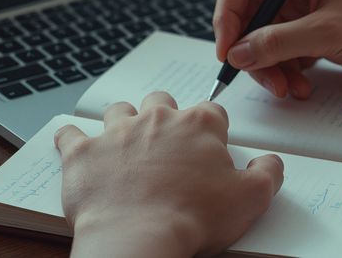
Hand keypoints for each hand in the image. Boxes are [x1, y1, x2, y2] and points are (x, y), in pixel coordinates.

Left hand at [55, 92, 283, 257]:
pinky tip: (78, 149)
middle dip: (166, 117)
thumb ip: (268, 174)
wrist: (138, 239)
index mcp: (199, 124)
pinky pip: (70, 135)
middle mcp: (157, 119)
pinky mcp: (82, 153)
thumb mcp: (251, 199)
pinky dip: (73, 140)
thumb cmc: (193, 218)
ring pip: (119, 111)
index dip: (212, 132)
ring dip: (123, 123)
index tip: (209, 150)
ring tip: (127, 147)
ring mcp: (116, 132)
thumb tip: (271, 162)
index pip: (212, 112)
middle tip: (168, 146)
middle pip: (163, 102)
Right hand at [213, 0, 341, 99]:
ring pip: (260, 39)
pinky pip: (278, 53)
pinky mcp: (307, 32)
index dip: (227, 15)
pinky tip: (300, 84)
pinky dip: (283, 72)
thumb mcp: (329, 33)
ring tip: (287, 87)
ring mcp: (300, 9)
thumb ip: (278, 42)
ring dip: (268, 67)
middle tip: (262, 77)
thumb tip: (238, 52)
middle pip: (247, 15)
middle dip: (251, 50)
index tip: (227, 48)